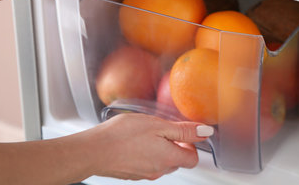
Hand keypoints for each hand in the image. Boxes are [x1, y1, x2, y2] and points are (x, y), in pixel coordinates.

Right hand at [87, 113, 212, 180]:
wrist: (92, 151)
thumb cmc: (122, 136)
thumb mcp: (158, 125)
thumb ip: (183, 130)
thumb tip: (205, 132)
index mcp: (169, 158)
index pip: (193, 158)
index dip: (191, 143)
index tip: (181, 131)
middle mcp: (159, 170)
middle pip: (177, 160)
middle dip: (175, 145)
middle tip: (161, 129)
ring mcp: (144, 174)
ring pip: (161, 162)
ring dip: (159, 148)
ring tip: (145, 133)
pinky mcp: (131, 173)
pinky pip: (146, 163)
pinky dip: (145, 153)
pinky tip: (133, 141)